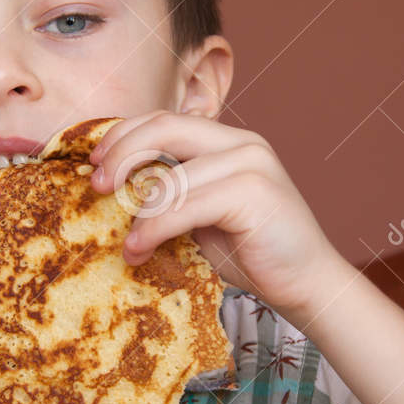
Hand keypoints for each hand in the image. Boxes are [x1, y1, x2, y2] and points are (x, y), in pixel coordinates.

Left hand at [88, 110, 350, 326]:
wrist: (307, 285)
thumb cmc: (252, 252)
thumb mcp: (202, 214)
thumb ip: (172, 192)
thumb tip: (117, 186)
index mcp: (227, 141)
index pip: (165, 119)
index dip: (124, 134)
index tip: (95, 162)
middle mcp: (241, 142)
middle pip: (165, 127)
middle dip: (123, 154)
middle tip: (98, 186)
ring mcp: (252, 163)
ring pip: (172, 177)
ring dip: (139, 215)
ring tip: (129, 247)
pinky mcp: (255, 192)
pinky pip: (186, 205)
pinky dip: (155, 228)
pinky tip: (141, 250)